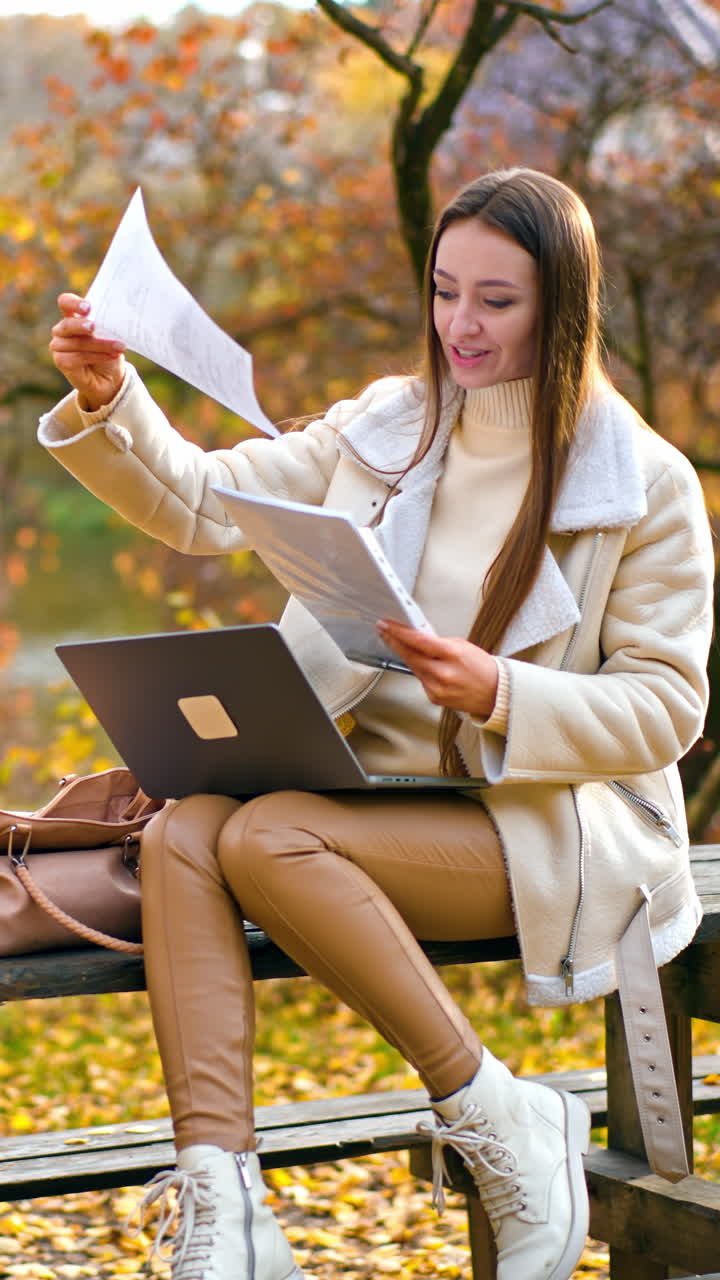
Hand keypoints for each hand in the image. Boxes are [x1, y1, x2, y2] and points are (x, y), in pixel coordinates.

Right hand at [50, 293, 125, 411]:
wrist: (110, 377)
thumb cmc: (109, 351)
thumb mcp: (109, 335)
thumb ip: (105, 325)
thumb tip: (114, 319)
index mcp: (73, 316)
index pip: (65, 302)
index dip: (73, 303)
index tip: (88, 308)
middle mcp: (63, 330)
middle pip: (68, 324)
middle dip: (82, 325)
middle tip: (94, 327)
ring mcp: (59, 346)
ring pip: (76, 343)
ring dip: (100, 345)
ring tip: (119, 347)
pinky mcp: (61, 361)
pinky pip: (77, 357)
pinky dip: (96, 356)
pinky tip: (111, 356)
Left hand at [377, 620, 498, 718]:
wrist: (495, 693)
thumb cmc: (482, 668)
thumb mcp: (462, 646)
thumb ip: (438, 642)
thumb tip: (418, 637)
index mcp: (452, 655)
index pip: (418, 641)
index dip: (399, 632)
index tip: (387, 625)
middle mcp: (443, 673)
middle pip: (409, 655)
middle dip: (394, 641)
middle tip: (383, 630)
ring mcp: (437, 688)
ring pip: (413, 667)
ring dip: (405, 654)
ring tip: (396, 642)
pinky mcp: (434, 697)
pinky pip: (420, 679)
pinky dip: (419, 670)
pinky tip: (420, 663)